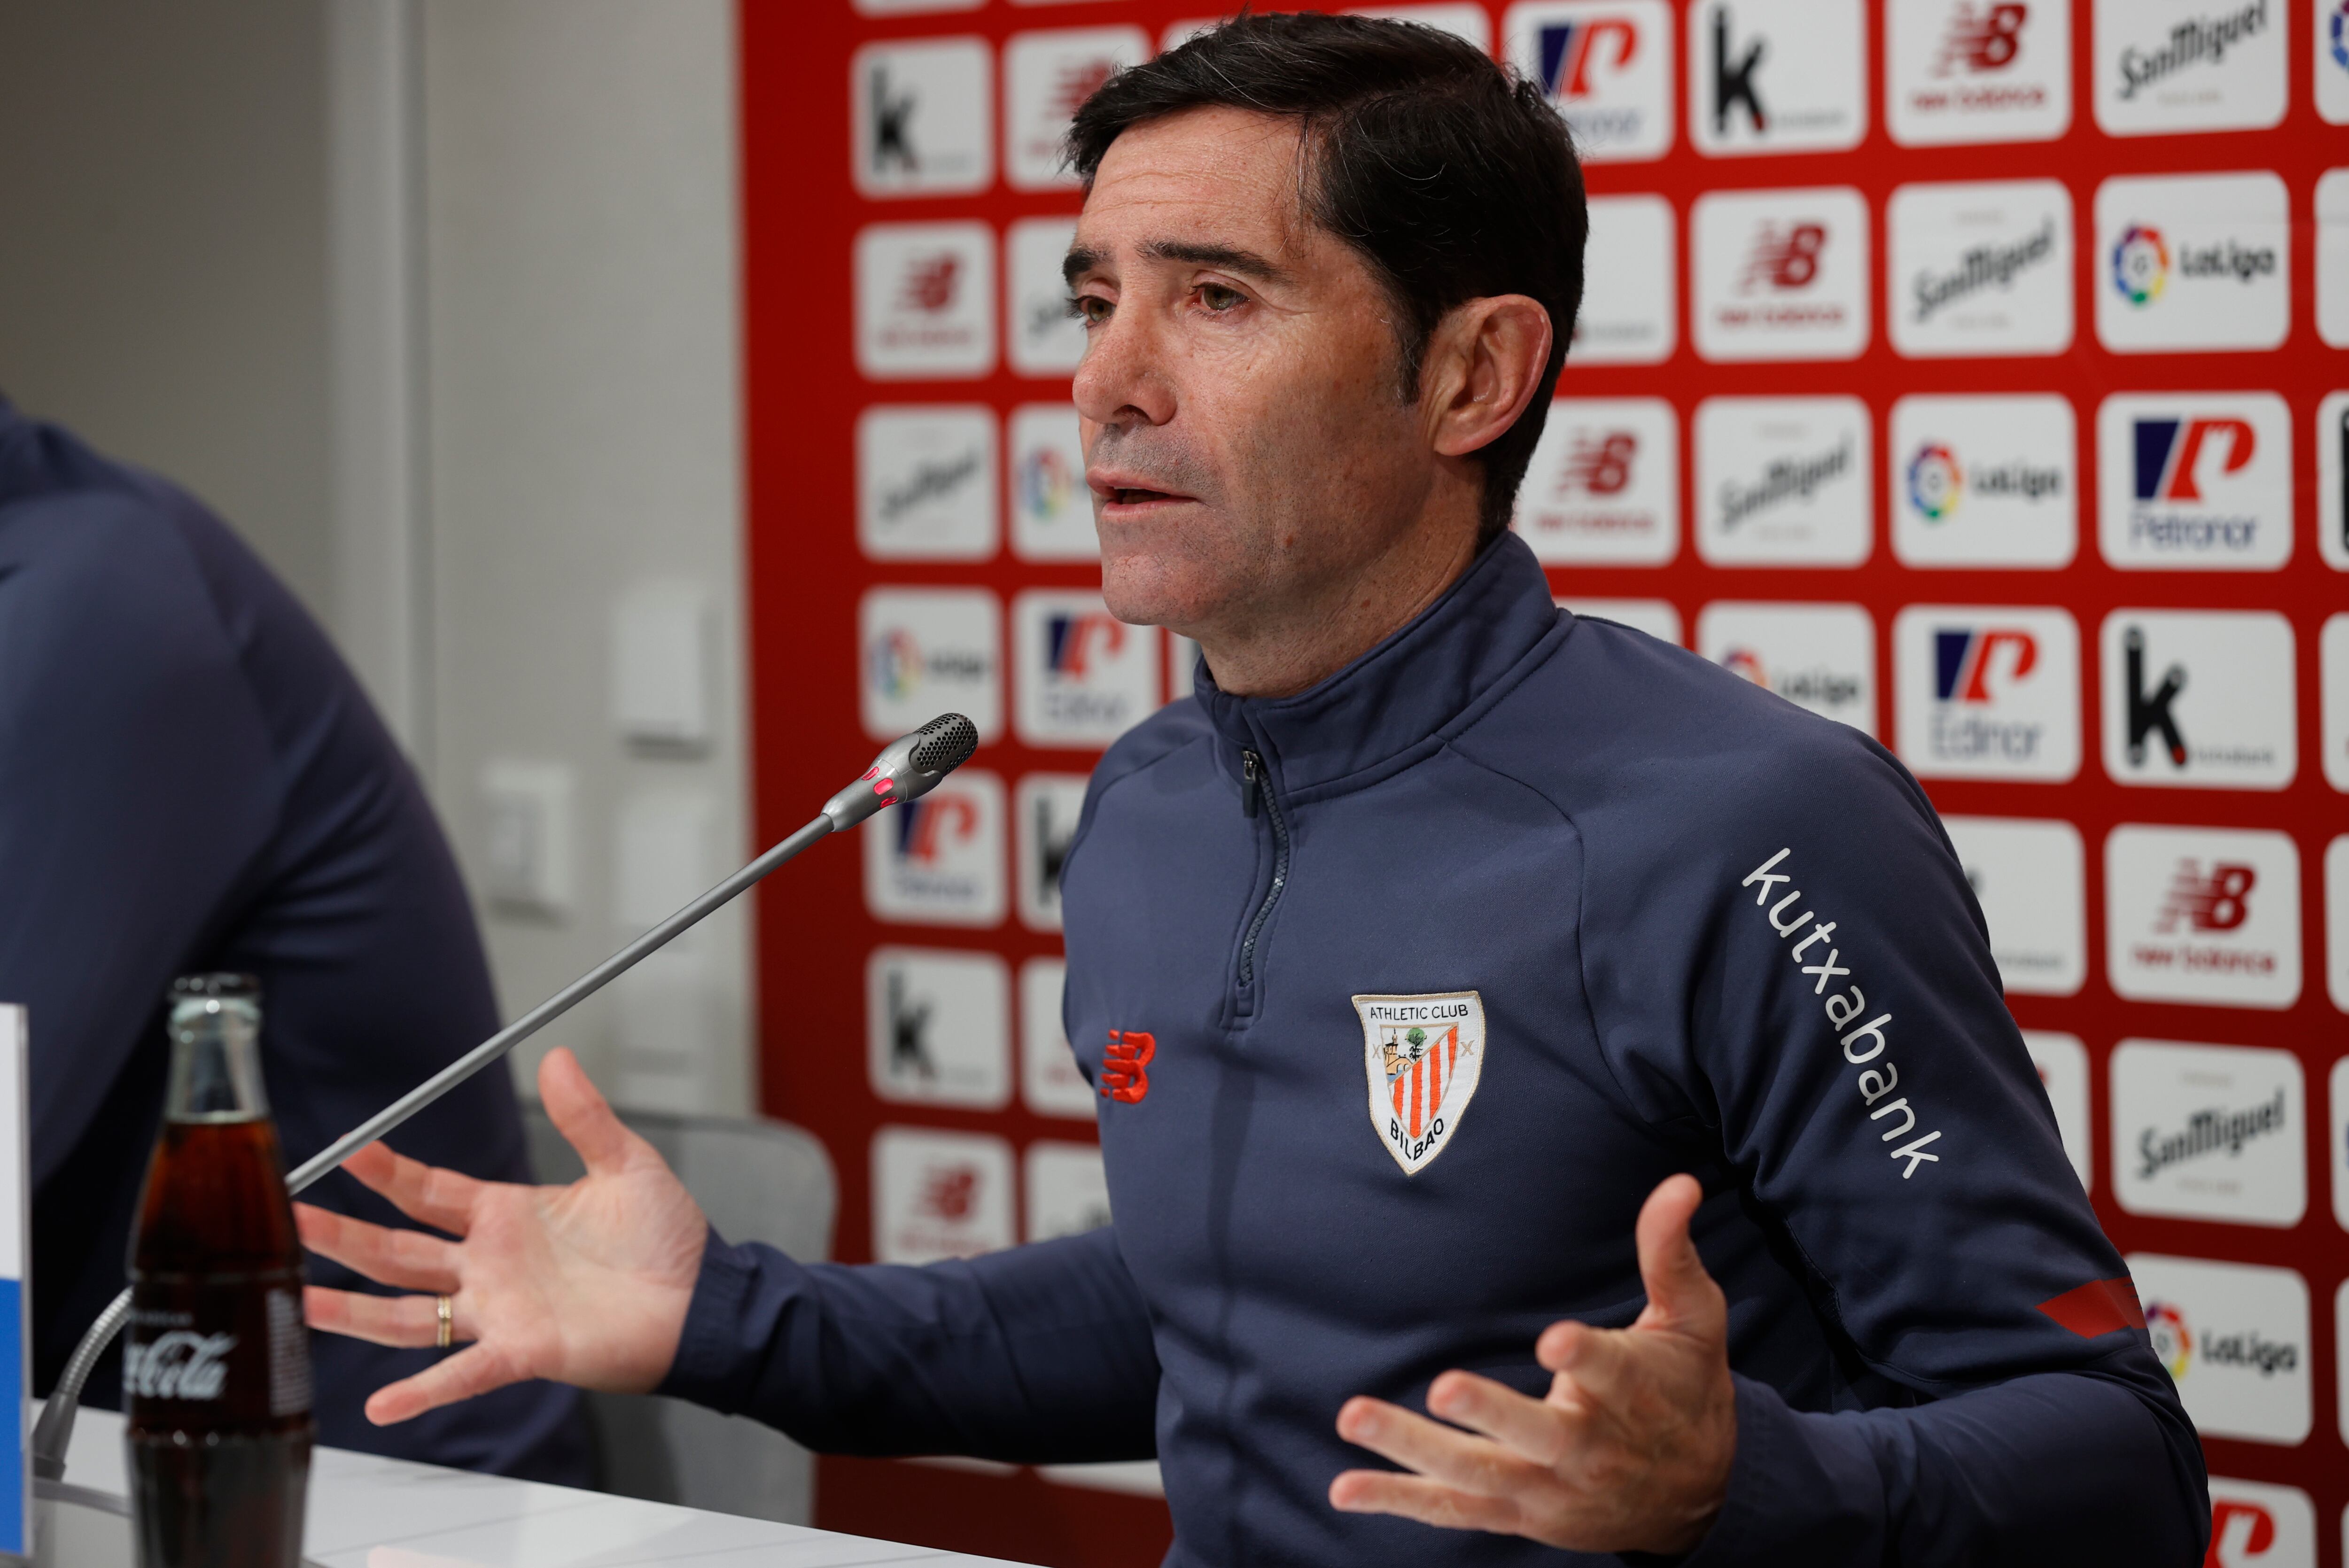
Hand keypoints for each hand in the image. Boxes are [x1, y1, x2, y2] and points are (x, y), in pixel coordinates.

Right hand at [299, 1047, 710, 1424]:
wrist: (704, 1301)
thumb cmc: (668, 1239)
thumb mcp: (625, 1164)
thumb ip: (585, 1116)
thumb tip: (558, 1058)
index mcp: (506, 1216)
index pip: (428, 1193)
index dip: (387, 1174)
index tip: (348, 1151)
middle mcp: (489, 1266)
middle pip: (398, 1251)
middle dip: (342, 1236)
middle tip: (289, 1217)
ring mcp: (499, 1311)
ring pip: (408, 1312)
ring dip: (352, 1309)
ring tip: (296, 1300)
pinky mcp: (523, 1351)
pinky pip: (461, 1373)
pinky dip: (423, 1390)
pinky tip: (379, 1403)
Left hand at [1328, 1174, 1735, 1555]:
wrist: (1697, 1495)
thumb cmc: (1687, 1389)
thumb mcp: (1694, 1320)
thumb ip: (1671, 1254)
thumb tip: (1679, 1184)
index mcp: (1633, 1392)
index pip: (1611, 1372)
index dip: (1584, 1357)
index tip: (1555, 1341)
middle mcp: (1588, 1448)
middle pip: (1538, 1435)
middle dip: (1489, 1412)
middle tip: (1442, 1386)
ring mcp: (1549, 1487)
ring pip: (1479, 1475)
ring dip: (1413, 1451)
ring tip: (1354, 1416)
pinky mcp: (1519, 1512)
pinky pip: (1455, 1509)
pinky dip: (1399, 1501)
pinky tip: (1345, 1489)